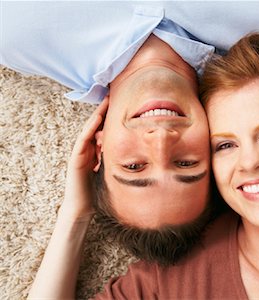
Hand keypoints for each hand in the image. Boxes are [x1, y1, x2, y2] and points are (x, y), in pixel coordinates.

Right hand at [58, 97, 108, 221]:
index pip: (102, 130)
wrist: (82, 206)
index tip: (119, 104)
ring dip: (96, 115)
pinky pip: (82, 140)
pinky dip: (89, 129)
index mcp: (94, 151)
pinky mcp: (75, 158)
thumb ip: (116, 159)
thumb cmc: (97, 190)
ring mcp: (80, 152)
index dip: (109, 117)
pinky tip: (96, 120)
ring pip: (88, 130)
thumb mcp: (110, 170)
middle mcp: (86, 149)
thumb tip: (135, 151)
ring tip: (105, 102)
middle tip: (111, 96)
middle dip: (103, 111)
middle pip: (95, 126)